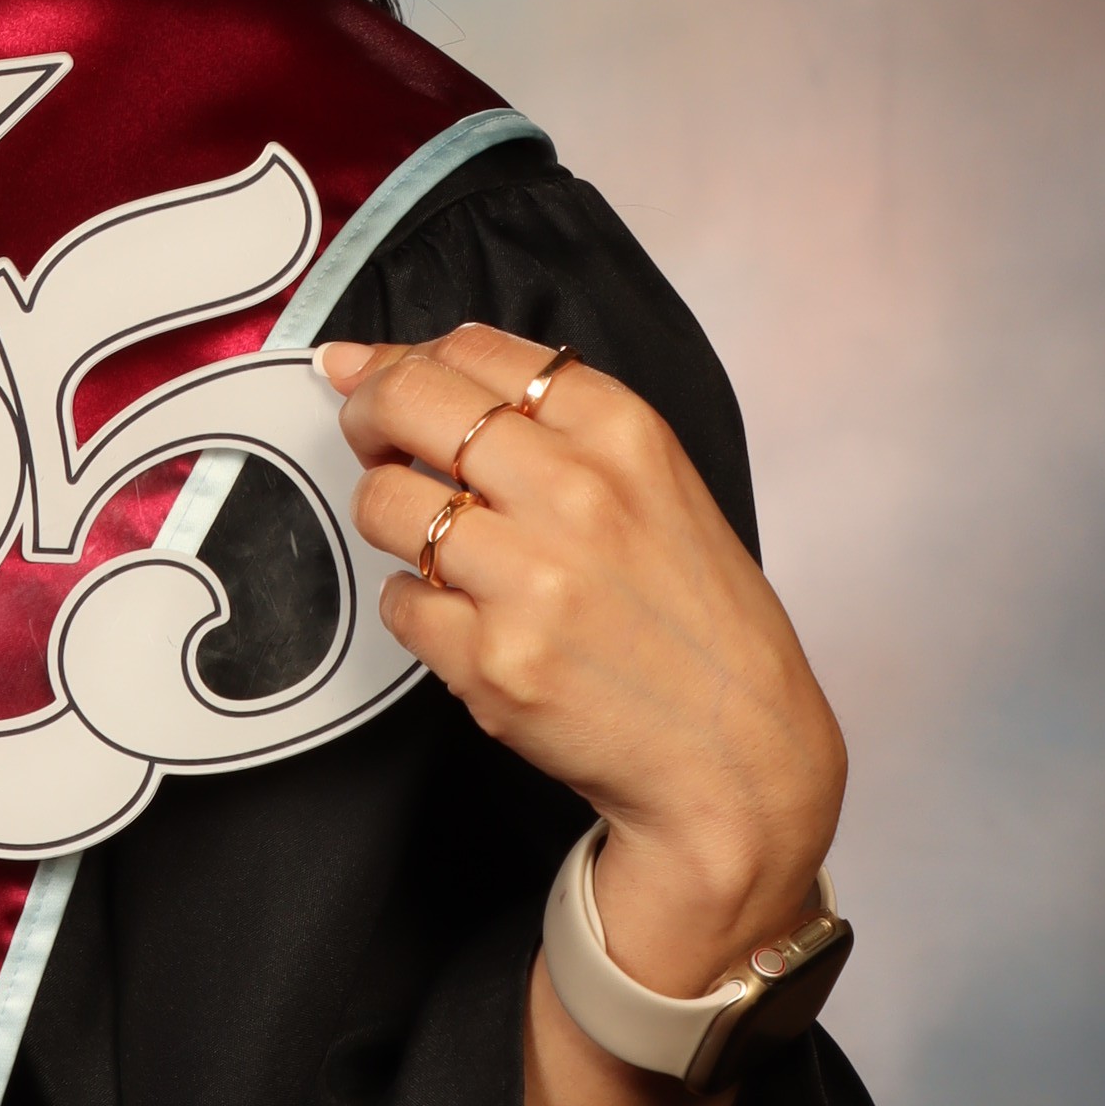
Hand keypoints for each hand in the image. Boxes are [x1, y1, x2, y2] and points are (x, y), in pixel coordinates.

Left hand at [320, 326, 845, 998]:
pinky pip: (397, 601)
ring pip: (384, 503)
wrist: (736, 756)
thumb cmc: (692, 621)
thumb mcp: (655, 484)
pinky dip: (416, 607)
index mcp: (623, 435)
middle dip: (368, 416)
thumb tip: (379, 364)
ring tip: (440, 547)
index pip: (471, 349)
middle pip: (408, 402)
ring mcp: (530, 579)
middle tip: (375, 442)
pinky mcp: (492, 659)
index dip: (407, 360)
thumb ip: (541, 420)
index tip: (386, 380)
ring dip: (392, 521)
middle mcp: (576, 494)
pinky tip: (468, 617)